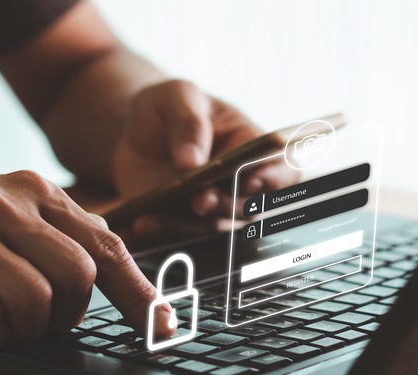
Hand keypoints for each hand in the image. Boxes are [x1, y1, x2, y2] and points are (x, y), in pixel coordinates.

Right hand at [0, 171, 173, 349]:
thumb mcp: (12, 223)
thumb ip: (64, 241)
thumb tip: (131, 283)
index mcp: (34, 190)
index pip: (106, 246)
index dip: (138, 294)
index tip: (160, 328)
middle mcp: (2, 201)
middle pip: (78, 277)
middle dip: (66, 315)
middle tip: (40, 320)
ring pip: (35, 301)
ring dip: (24, 328)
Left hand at [112, 80, 298, 240]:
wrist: (137, 129)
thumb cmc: (170, 105)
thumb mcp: (177, 96)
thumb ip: (189, 122)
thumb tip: (192, 161)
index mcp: (251, 146)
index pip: (280, 167)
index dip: (272, 178)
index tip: (251, 181)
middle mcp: (239, 183)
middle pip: (247, 205)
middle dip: (225, 206)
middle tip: (201, 201)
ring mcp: (212, 206)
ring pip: (210, 227)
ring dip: (186, 226)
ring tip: (152, 217)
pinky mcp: (184, 221)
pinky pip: (178, 234)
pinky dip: (160, 232)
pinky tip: (139, 224)